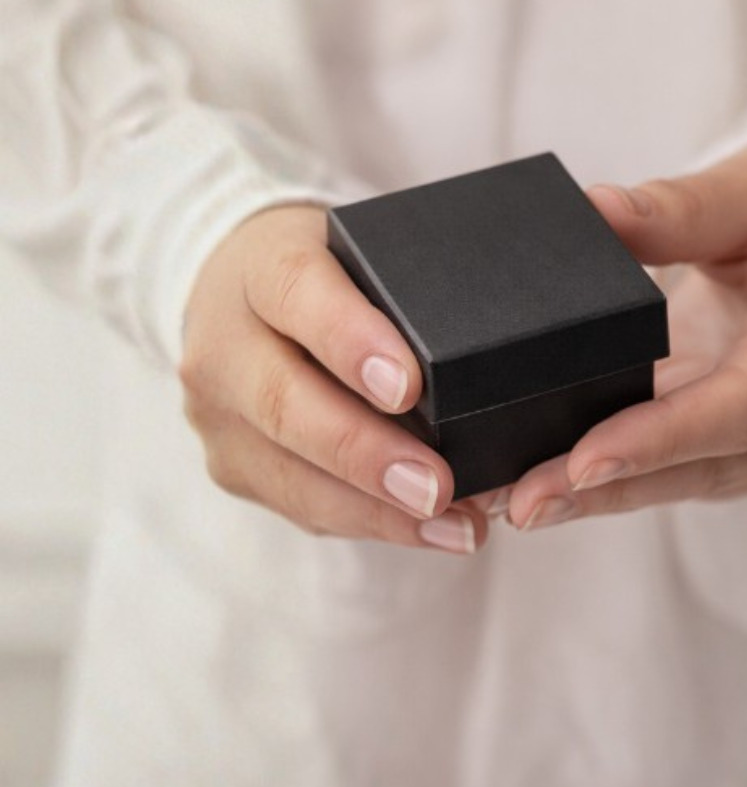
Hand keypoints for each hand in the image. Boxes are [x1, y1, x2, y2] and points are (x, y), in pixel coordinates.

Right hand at [179, 205, 488, 552]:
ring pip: (290, 473)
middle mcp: (224, 344)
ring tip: (453, 524)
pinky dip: (372, 523)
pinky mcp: (234, 467)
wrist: (240, 298)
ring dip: (377, 509)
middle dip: (366, 452)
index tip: (408, 385)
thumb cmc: (327, 274)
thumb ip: (404, 288)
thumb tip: (487, 352)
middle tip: (437, 485)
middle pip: (285, 403)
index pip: (297, 293)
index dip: (350, 341)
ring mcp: (220, 415)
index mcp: (259, 269)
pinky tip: (432, 531)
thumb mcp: (358, 255)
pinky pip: (302, 506)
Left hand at [505, 129, 746, 529]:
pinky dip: (641, 467)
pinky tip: (572, 475)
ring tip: (528, 500)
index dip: (662, 440)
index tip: (579, 463)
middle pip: (719, 461)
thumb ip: (677, 208)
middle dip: (618, 488)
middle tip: (522, 505)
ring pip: (710, 472)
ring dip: (620, 491)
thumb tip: (590, 214)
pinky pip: (708, 455)